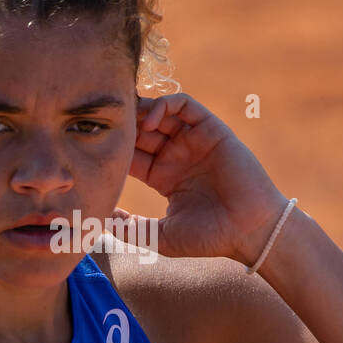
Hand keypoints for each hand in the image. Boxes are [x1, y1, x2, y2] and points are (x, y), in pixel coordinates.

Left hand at [113, 93, 289, 263]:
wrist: (248, 231)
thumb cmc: (209, 238)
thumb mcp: (159, 237)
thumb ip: (129, 228)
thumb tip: (99, 218)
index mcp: (163, 176)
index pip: (131, 153)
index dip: (114, 148)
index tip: (94, 150)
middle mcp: (176, 155)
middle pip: (142, 130)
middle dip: (124, 126)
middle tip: (105, 127)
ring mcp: (194, 141)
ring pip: (160, 113)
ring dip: (140, 111)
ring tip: (126, 120)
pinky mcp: (211, 129)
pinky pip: (184, 104)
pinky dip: (165, 104)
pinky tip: (150, 120)